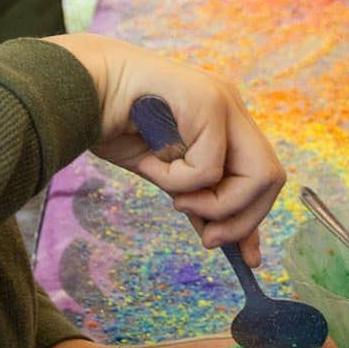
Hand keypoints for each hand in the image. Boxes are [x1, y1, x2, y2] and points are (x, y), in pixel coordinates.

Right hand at [45, 32, 283, 265]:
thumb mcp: (170, 176)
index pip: (264, 177)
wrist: (76, 90)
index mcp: (229, 124)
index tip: (243, 257)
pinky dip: (178, 180)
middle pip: (272, 178)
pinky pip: (209, 168)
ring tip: (176, 199)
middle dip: (244, 220)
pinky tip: (151, 162)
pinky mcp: (208, 102)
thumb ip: (202, 204)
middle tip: (208, 238)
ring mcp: (224, 102)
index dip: (255, 219)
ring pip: (255, 175)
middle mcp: (233, 110)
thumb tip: (228, 245)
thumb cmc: (117, 129)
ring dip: (214, 203)